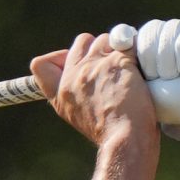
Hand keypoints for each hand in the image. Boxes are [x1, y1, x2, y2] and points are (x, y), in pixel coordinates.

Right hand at [28, 31, 158, 149]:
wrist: (126, 140)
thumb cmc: (109, 133)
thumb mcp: (78, 117)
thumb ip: (75, 93)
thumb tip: (84, 73)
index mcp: (61, 93)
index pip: (40, 65)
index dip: (60, 57)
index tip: (77, 64)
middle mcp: (73, 77)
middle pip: (82, 41)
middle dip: (97, 48)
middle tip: (111, 68)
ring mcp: (94, 66)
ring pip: (105, 39)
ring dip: (117, 50)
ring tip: (128, 73)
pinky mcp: (117, 61)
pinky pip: (128, 44)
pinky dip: (136, 54)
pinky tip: (140, 71)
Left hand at [129, 19, 179, 152]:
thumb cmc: (177, 110)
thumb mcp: (143, 89)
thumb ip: (131, 67)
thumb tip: (122, 42)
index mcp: (155, 58)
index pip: (138, 35)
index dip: (128, 37)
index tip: (124, 48)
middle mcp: (173, 47)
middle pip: (152, 29)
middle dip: (150, 54)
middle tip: (160, 77)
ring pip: (170, 28)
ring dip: (167, 56)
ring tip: (176, 76)